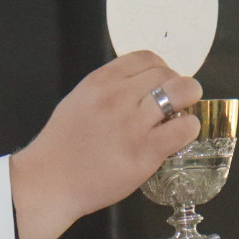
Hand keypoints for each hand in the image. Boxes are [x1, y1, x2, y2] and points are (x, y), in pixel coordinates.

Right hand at [10, 51, 203, 238]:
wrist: (50, 181)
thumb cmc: (61, 146)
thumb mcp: (78, 101)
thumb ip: (106, 90)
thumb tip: (136, 88)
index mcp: (100, 81)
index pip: (146, 58)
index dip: (160, 68)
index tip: (161, 83)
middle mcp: (118, 97)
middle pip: (166, 73)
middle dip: (177, 85)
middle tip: (176, 101)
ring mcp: (133, 124)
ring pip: (181, 93)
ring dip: (189, 100)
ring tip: (182, 113)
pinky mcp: (145, 151)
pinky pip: (183, 129)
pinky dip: (188, 128)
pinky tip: (180, 135)